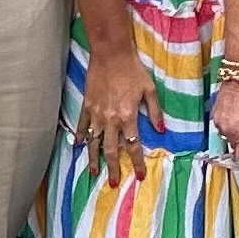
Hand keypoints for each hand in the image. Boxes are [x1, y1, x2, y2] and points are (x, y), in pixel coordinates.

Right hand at [78, 49, 157, 182]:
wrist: (110, 54)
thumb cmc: (132, 69)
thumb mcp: (149, 89)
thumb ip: (154, 111)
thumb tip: (160, 130)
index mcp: (127, 116)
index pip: (134, 145)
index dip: (137, 162)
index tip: (139, 176)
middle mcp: (111, 119)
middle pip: (112, 150)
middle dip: (113, 168)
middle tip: (112, 183)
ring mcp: (96, 113)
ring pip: (94, 142)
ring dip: (94, 159)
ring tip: (94, 172)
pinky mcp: (86, 105)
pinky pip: (81, 125)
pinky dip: (80, 136)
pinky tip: (78, 146)